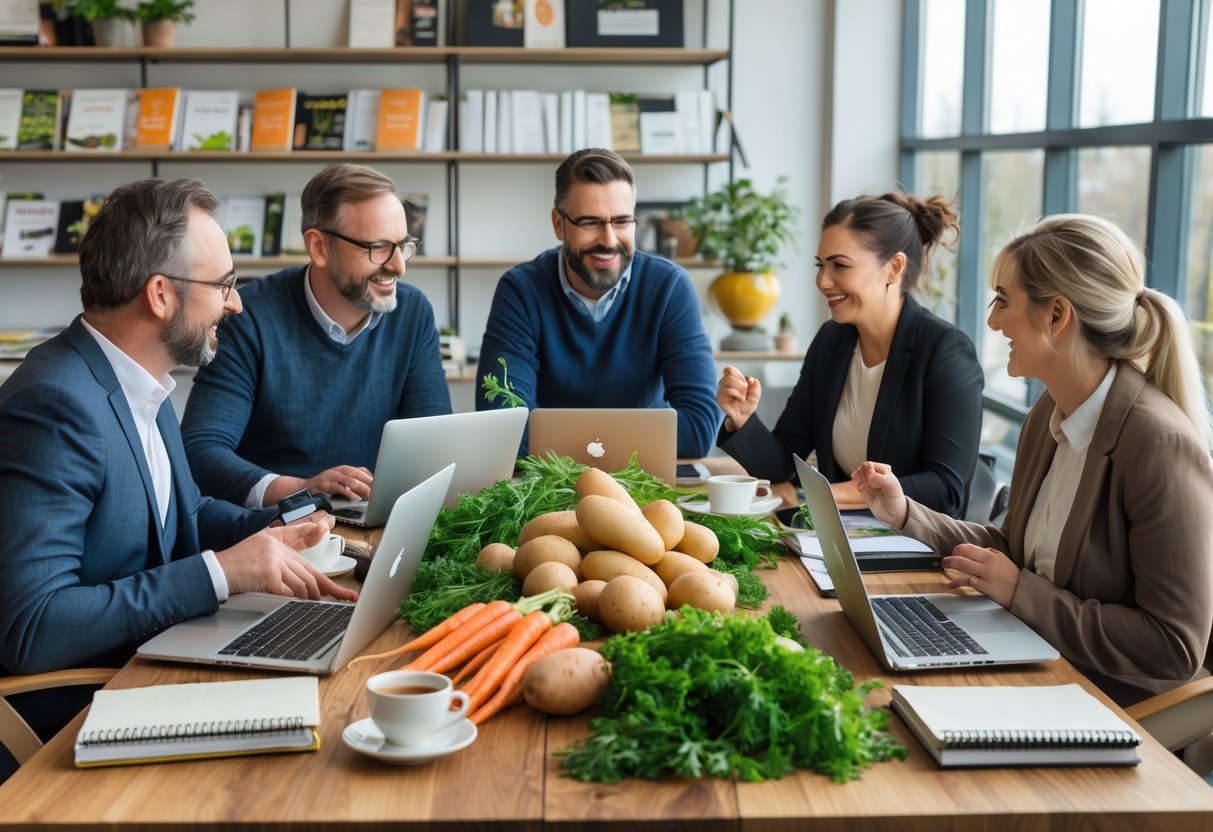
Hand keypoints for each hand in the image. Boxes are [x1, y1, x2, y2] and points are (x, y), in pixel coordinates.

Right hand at [214, 519, 358, 600]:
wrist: (215, 571)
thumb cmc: (236, 562)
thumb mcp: (262, 542)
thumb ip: (287, 539)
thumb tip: (314, 537)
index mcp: (279, 542)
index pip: (310, 564)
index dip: (330, 580)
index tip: (346, 591)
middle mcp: (279, 550)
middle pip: (310, 575)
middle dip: (328, 591)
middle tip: (341, 600)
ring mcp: (274, 562)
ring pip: (303, 585)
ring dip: (308, 599)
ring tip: (310, 606)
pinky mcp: (268, 575)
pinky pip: (289, 592)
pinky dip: (294, 601)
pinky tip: (296, 606)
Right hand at [264, 466, 373, 505]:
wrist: (303, 489)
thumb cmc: (325, 487)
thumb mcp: (341, 483)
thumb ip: (354, 484)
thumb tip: (371, 490)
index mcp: (345, 470)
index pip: (363, 471)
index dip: (373, 478)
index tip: (383, 486)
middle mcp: (340, 471)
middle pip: (359, 475)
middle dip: (370, 484)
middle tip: (380, 492)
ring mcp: (332, 476)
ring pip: (351, 480)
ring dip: (362, 488)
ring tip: (370, 495)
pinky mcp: (325, 484)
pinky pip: (338, 487)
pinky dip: (347, 492)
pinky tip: (354, 497)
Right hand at [717, 365, 760, 431]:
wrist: (743, 416)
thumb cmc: (747, 404)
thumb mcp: (755, 395)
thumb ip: (756, 388)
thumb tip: (753, 380)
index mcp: (731, 379)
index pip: (729, 369)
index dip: (739, 375)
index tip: (746, 384)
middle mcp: (724, 383)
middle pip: (729, 371)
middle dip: (741, 381)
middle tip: (745, 391)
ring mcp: (721, 390)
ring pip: (728, 380)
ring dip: (740, 388)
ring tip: (742, 396)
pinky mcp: (719, 397)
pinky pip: (728, 390)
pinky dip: (738, 394)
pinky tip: (740, 398)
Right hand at [852, 461, 908, 527]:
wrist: (893, 515)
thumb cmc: (895, 500)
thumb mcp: (892, 487)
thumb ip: (880, 478)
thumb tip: (868, 476)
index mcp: (884, 470)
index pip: (868, 465)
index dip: (868, 473)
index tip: (871, 481)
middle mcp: (876, 474)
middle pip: (861, 470)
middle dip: (864, 479)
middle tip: (872, 486)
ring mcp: (869, 482)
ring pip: (858, 478)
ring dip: (862, 485)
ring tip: (871, 491)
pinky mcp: (864, 489)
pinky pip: (857, 485)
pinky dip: (860, 489)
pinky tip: (867, 493)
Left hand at [942, 543, 1018, 608]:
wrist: (1021, 591)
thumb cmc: (1012, 576)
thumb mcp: (1002, 559)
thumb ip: (989, 552)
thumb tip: (978, 550)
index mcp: (990, 554)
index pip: (969, 547)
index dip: (958, 549)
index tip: (955, 552)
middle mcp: (986, 562)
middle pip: (963, 553)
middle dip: (951, 555)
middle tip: (947, 559)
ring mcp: (984, 574)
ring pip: (962, 564)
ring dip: (950, 564)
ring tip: (945, 565)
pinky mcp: (982, 586)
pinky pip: (965, 581)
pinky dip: (955, 582)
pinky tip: (950, 584)